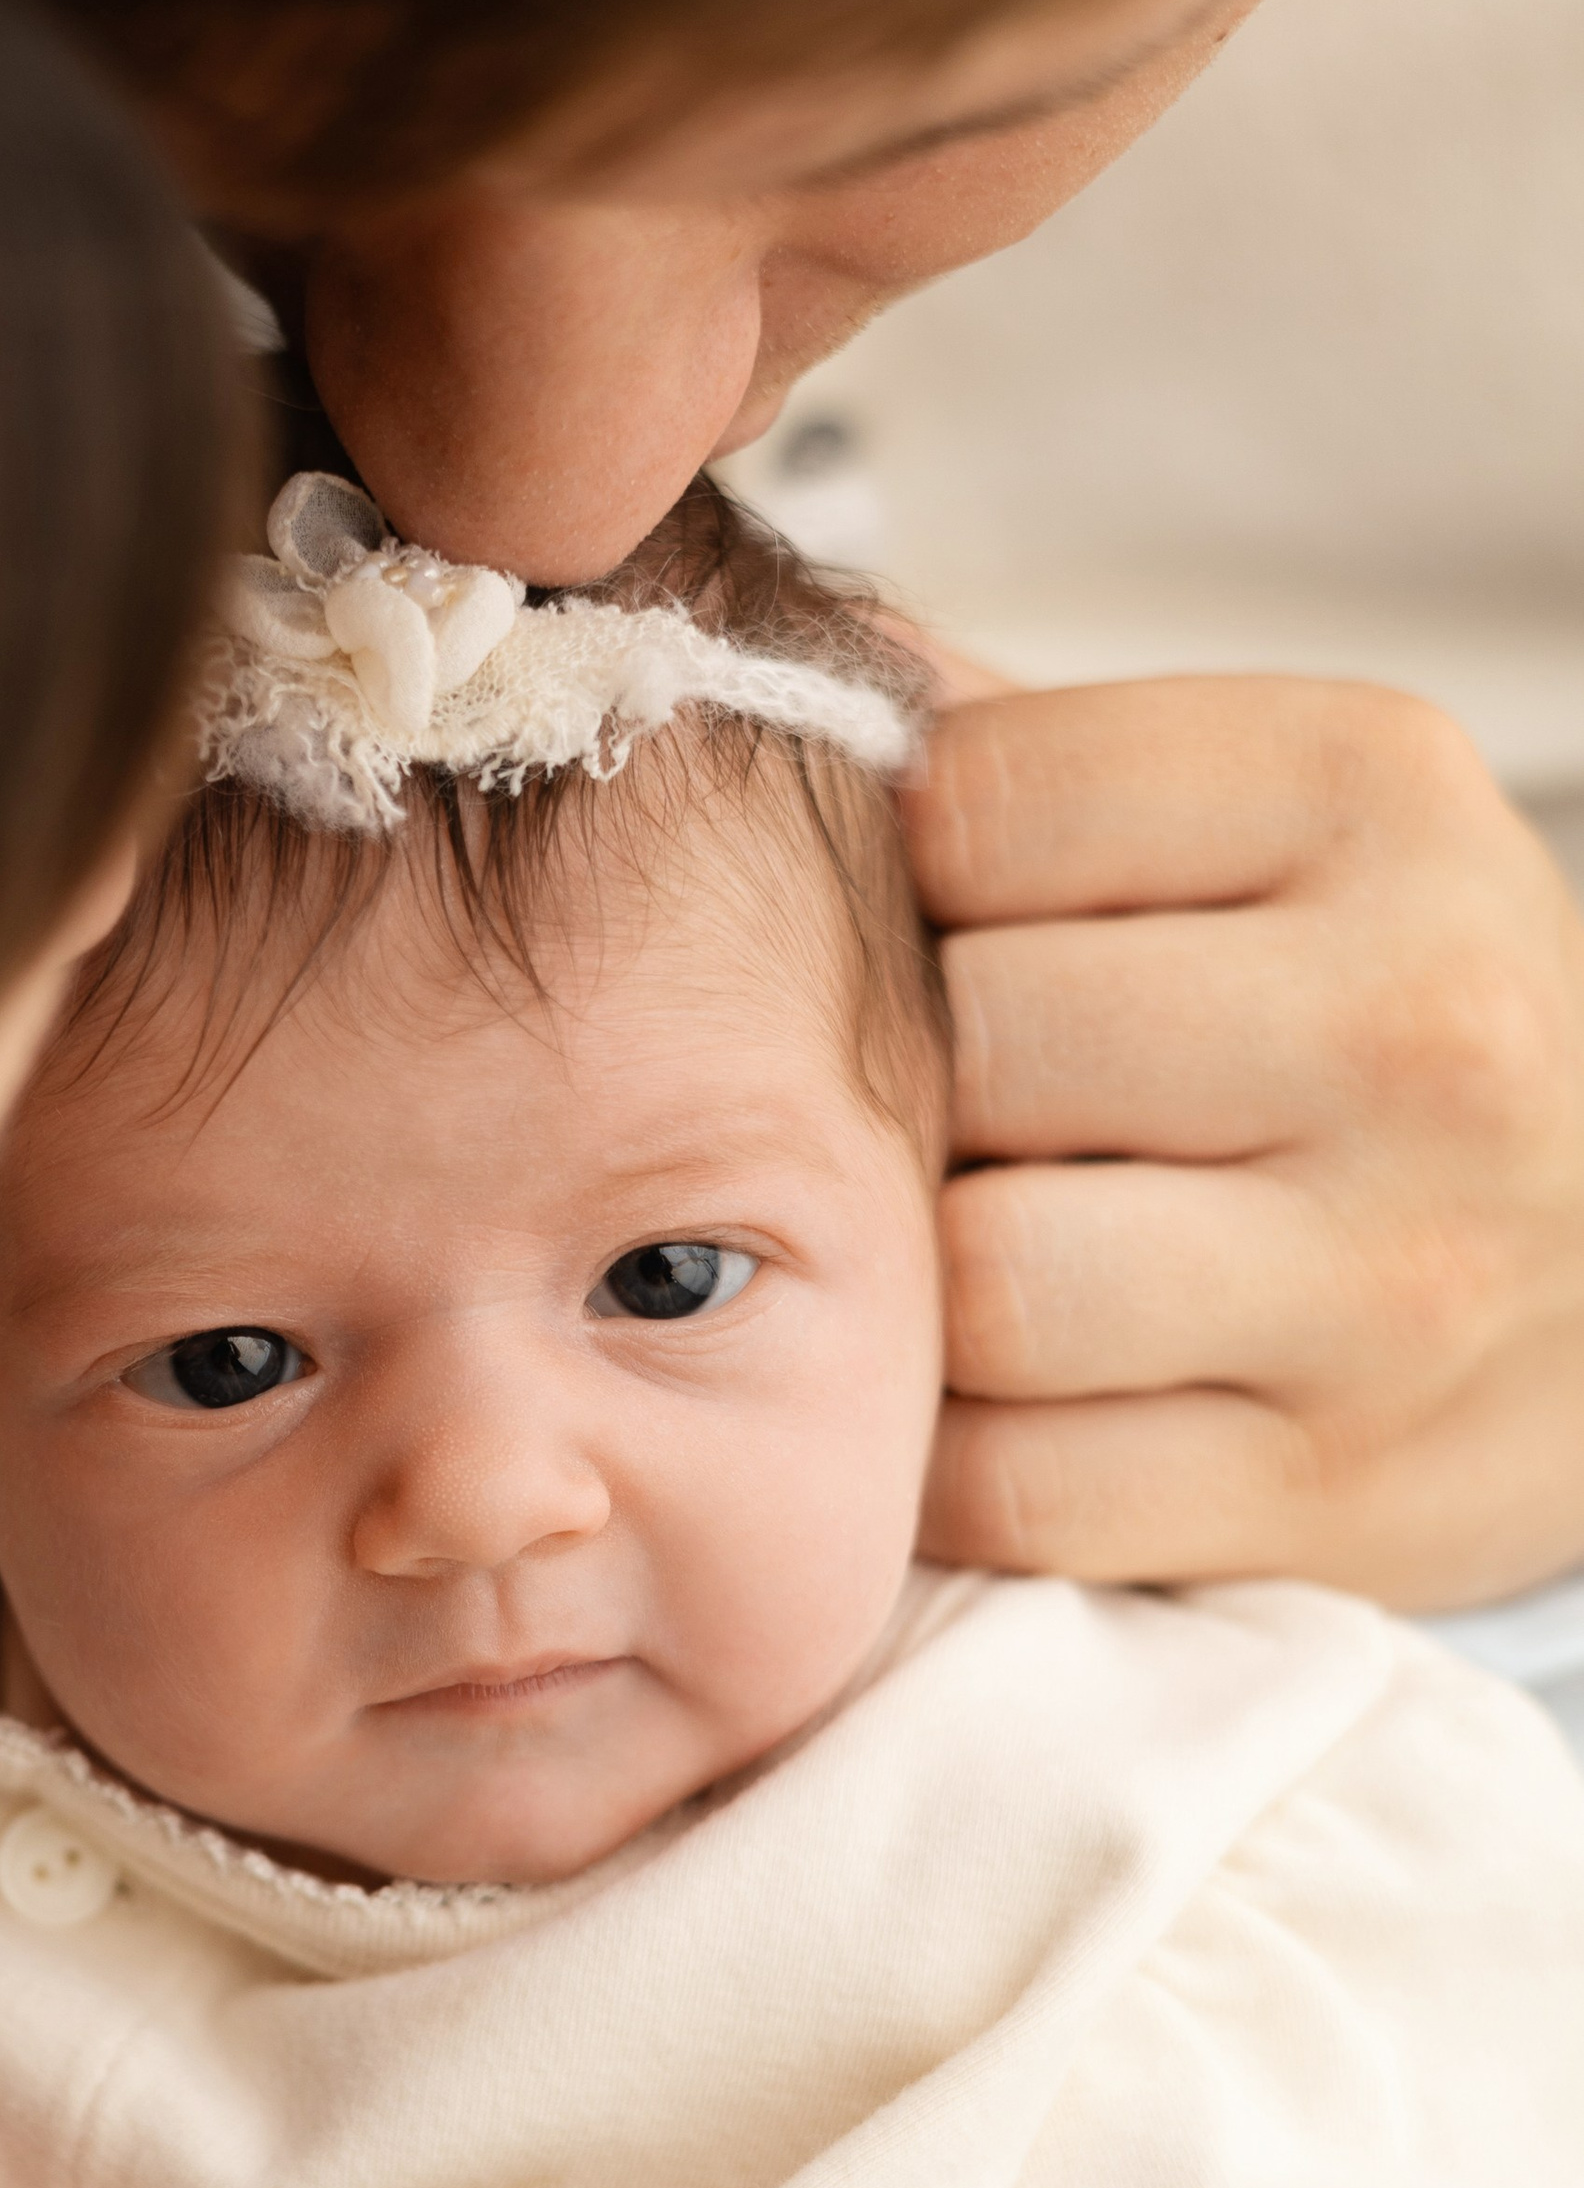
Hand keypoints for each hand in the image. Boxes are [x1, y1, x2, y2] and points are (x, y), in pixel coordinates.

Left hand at [909, 678, 1583, 1604]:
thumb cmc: (1360, 1021)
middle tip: (955, 1121)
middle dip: (917, 1094)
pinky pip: (1008, 1483)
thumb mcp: (1272, 826)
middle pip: (970, 1049)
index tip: (963, 933)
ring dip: (919, 1287)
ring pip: (977, 1286)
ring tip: (965, 1252)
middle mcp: (1420, 1030)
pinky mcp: (1331, 1493)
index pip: (974, 807)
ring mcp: (1390, 1283)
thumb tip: (768, 694)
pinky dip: (952, 1450)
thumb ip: (1029, 764)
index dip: (912, 881)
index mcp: (1377, 796)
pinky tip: (997, 1393)